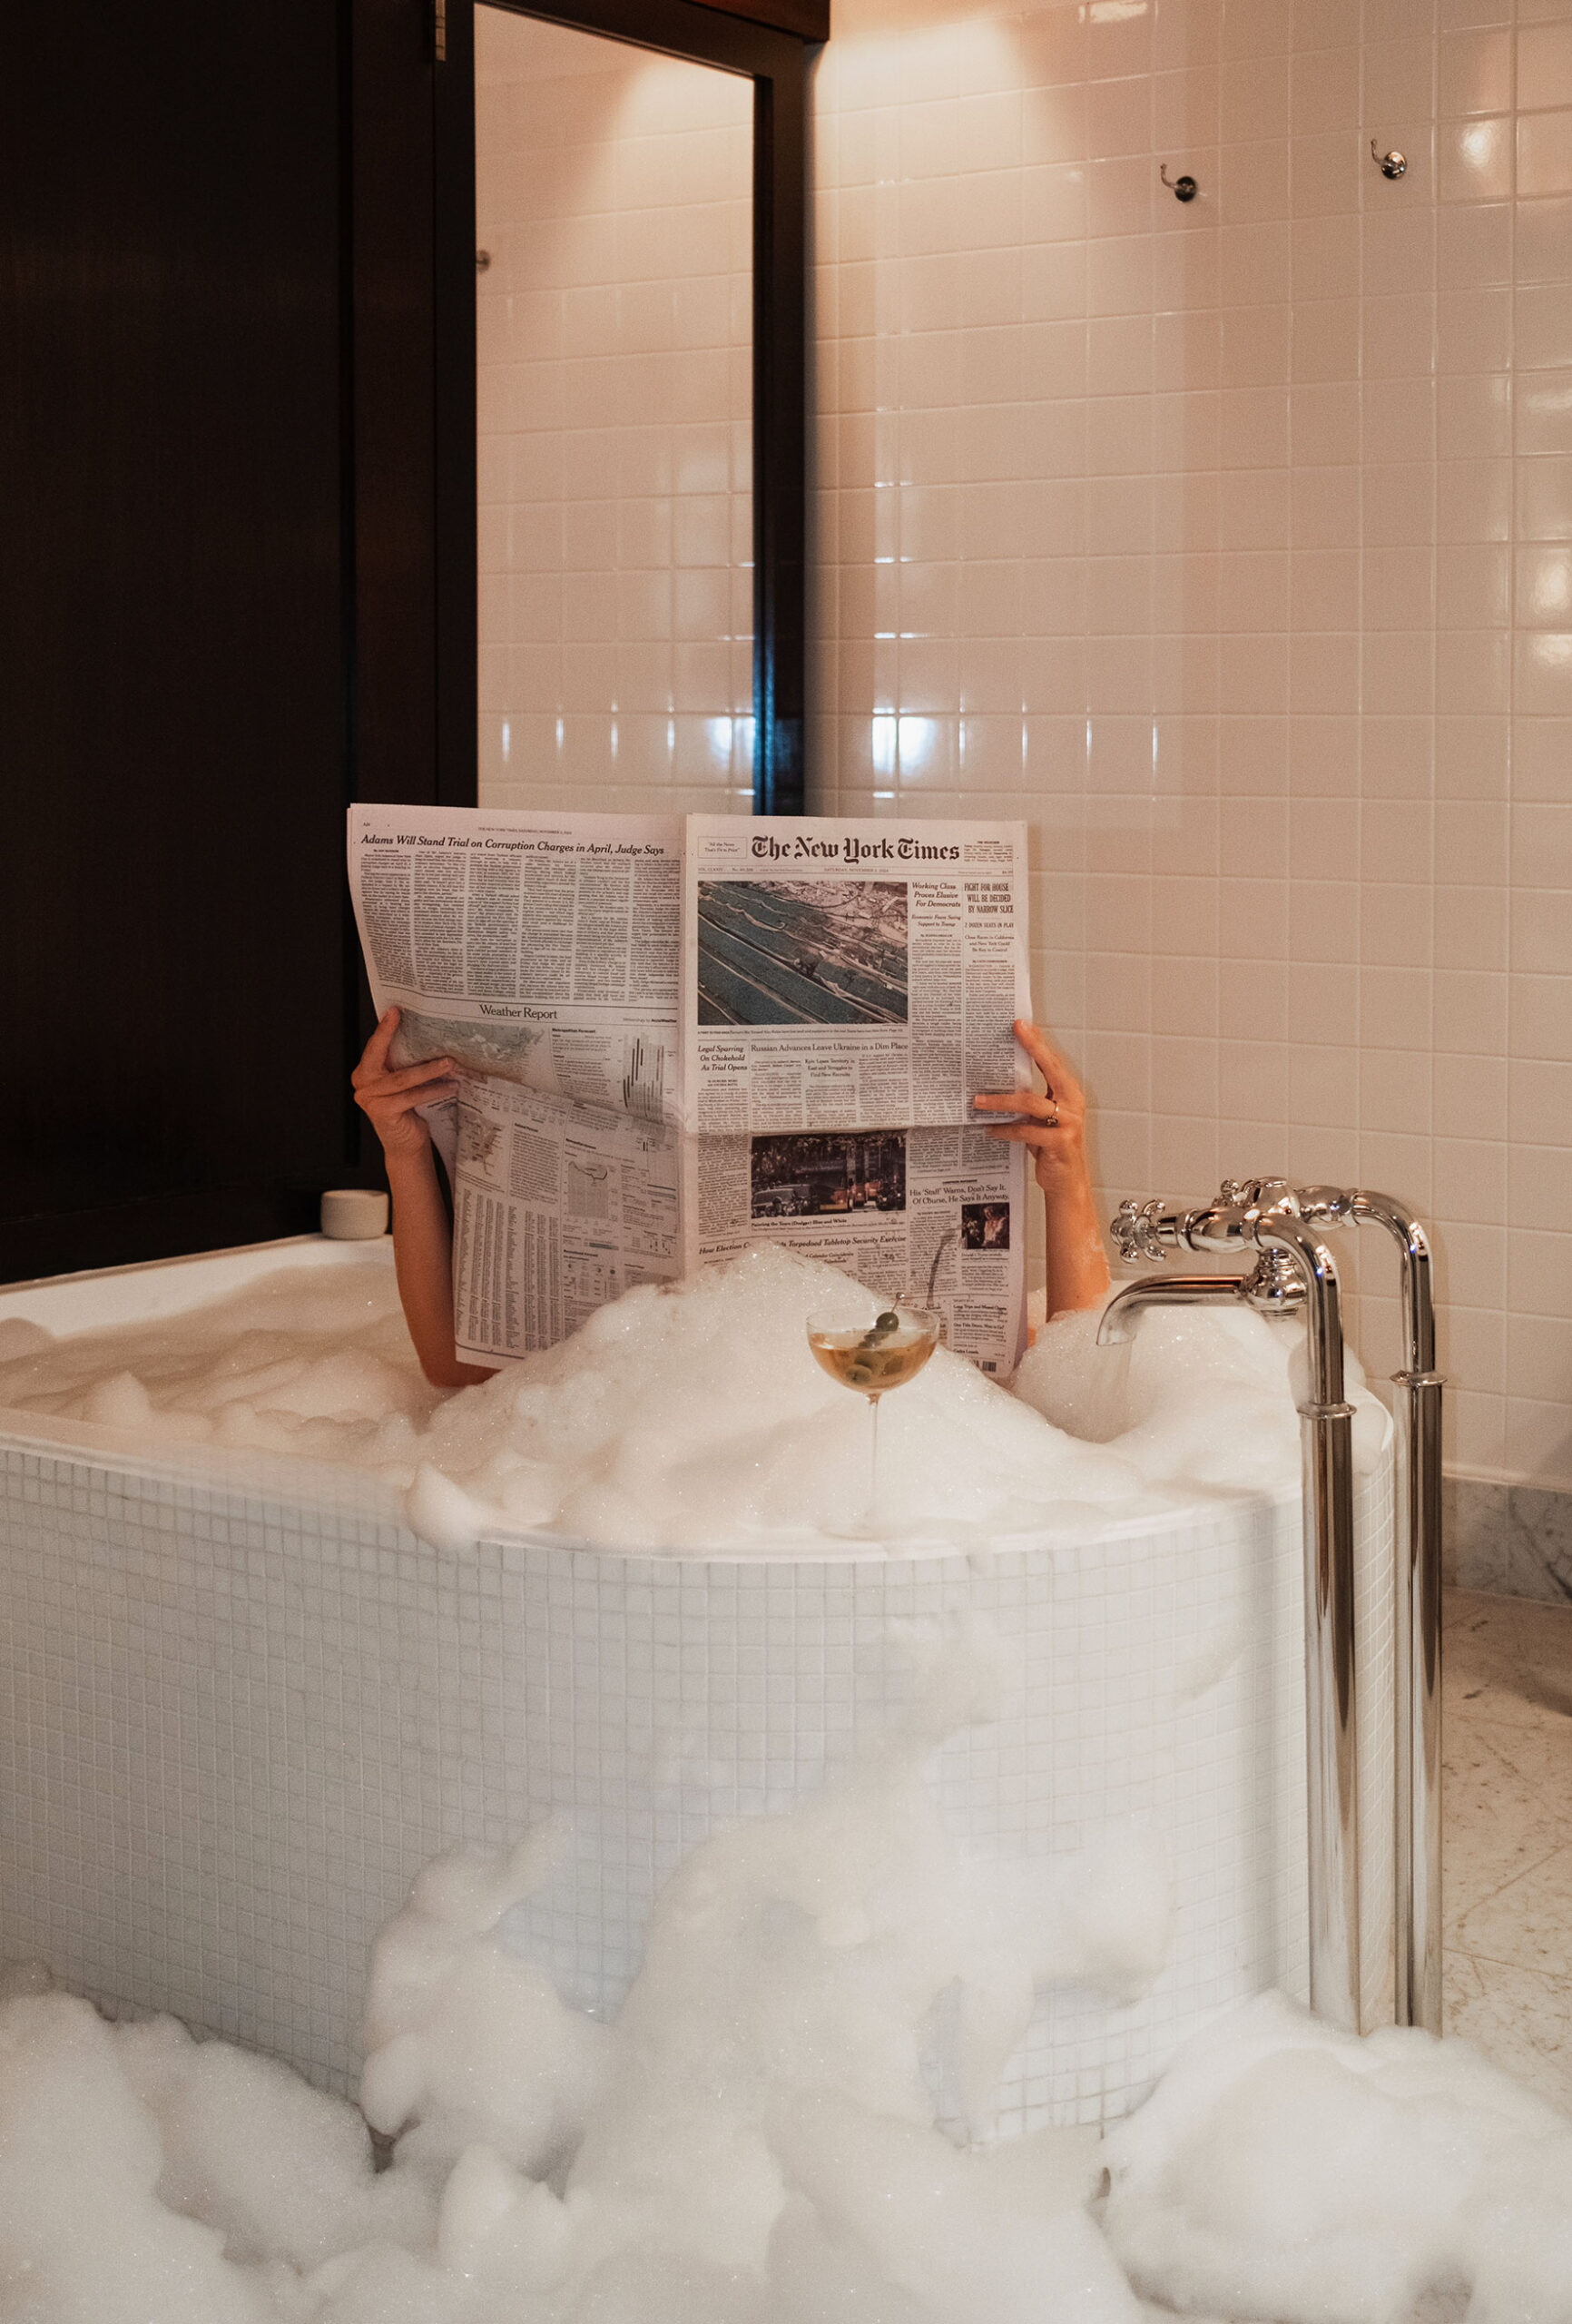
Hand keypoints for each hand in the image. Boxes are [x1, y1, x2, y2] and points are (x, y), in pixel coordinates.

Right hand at [352, 1007, 457, 1162]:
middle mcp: (363, 1084)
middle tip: (415, 1023)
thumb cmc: (407, 1112)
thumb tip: (427, 1039)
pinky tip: (449, 1086)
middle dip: (394, 1036)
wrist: (406, 1145)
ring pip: (402, 1078)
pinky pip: (412, 1096)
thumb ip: (403, 1065)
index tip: (395, 1010)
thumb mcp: (404, 1084)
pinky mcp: (383, 1112)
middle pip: (380, 1055)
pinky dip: (433, 1090)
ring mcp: (370, 1099)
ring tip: (449, 1063)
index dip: (384, 1028)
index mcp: (366, 1073)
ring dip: (429, 1069)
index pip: (374, 1046)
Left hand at [972, 1019, 1088, 1192]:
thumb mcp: (1043, 1120)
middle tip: (1013, 1033)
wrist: (1068, 1183)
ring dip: (1000, 1101)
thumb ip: (1030, 1100)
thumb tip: (1000, 1080)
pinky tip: (989, 1129)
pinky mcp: (1059, 1142)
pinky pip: (1026, 1131)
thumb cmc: (1053, 1149)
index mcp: (1070, 1093)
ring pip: (1030, 1103)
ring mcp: (1069, 1122)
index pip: (1053, 1062)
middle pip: (1051, 1069)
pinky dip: (1005, 1130)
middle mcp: (1073, 1103)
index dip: (1038, 1041)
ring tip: (977, 1101)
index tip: (1021, 1024)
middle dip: (1032, 1048)